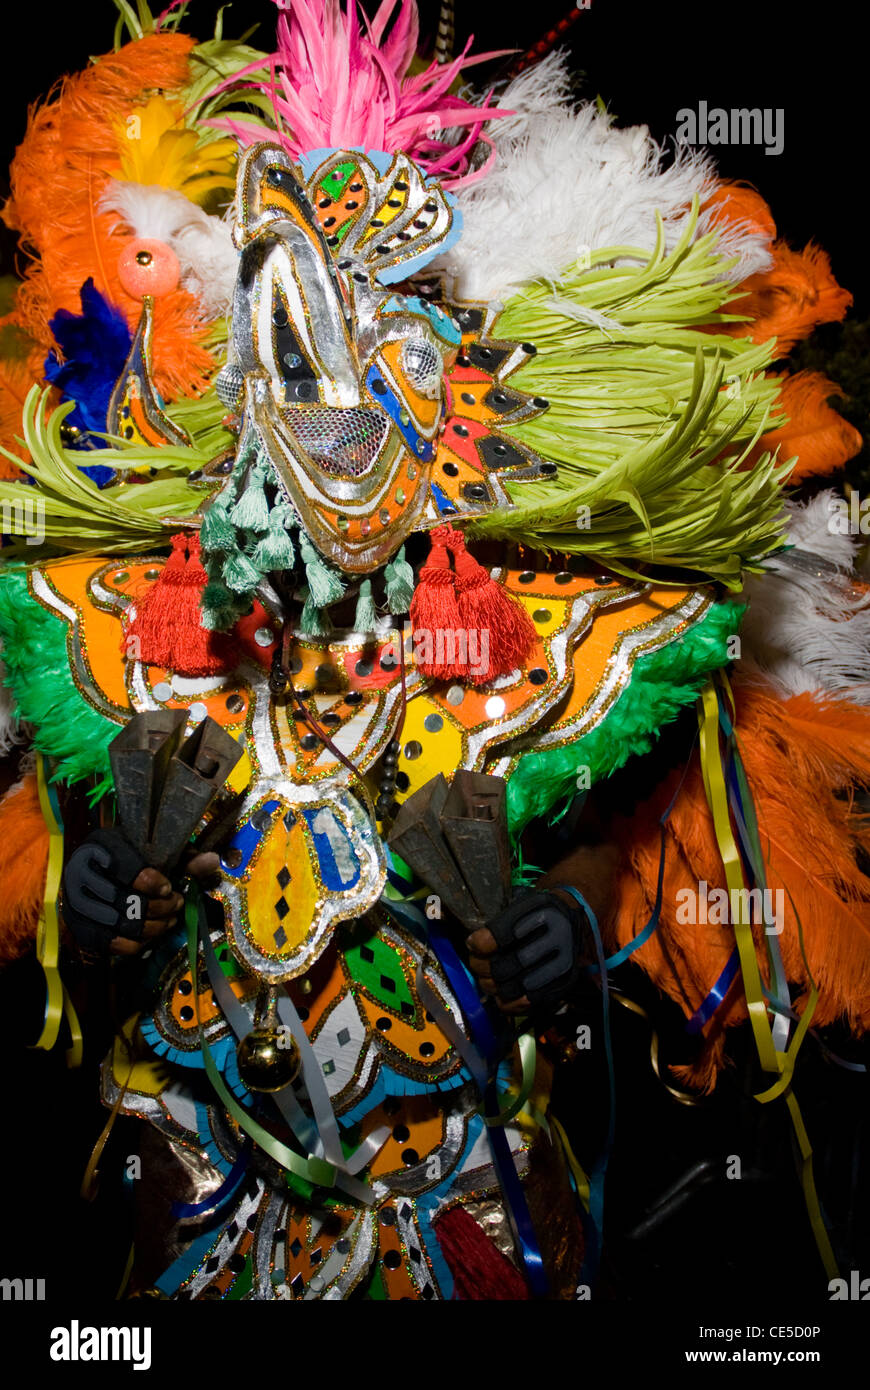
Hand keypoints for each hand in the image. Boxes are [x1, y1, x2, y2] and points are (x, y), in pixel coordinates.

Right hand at [61, 829, 219, 957]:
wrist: (94, 877)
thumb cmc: (133, 860)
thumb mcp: (158, 852)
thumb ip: (184, 859)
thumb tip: (213, 860)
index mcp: (101, 846)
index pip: (124, 868)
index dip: (151, 882)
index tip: (169, 888)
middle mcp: (80, 874)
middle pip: (126, 902)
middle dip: (160, 908)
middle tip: (176, 904)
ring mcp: (77, 904)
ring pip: (123, 926)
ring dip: (154, 927)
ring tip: (169, 919)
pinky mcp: (81, 929)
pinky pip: (115, 945)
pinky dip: (139, 943)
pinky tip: (150, 933)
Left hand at [467, 889, 590, 1014]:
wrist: (576, 924)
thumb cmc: (541, 914)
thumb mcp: (523, 904)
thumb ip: (500, 922)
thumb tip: (473, 945)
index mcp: (544, 914)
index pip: (503, 935)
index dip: (481, 944)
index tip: (472, 943)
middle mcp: (556, 940)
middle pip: (505, 966)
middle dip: (482, 967)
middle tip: (477, 963)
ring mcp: (560, 966)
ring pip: (512, 988)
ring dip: (491, 986)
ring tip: (487, 977)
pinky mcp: (562, 985)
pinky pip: (527, 1003)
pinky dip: (508, 1002)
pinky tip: (502, 993)